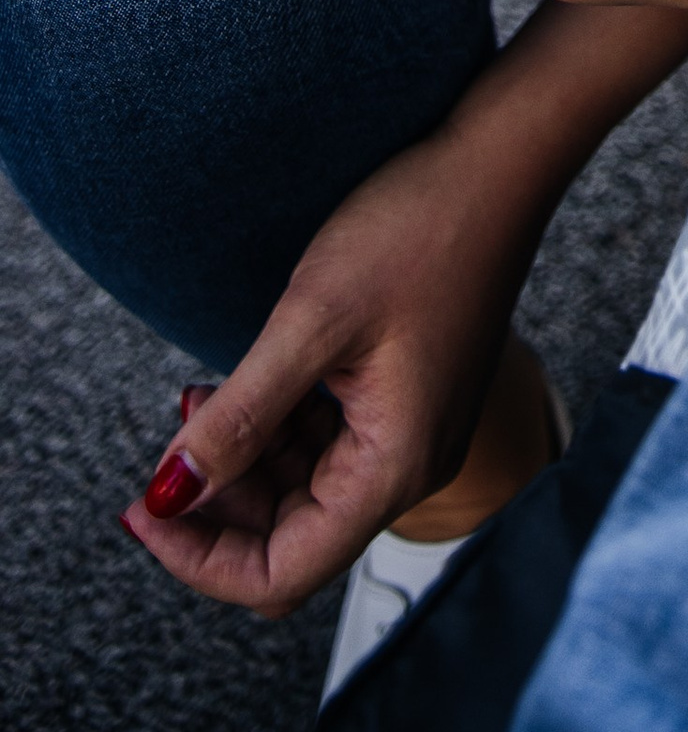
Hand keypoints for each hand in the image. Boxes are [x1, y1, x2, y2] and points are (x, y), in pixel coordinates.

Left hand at [117, 115, 545, 613]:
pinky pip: (328, 448)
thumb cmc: (420, 228)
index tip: (143, 508)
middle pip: (290, 539)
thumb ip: (238, 419)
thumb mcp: (311, 322)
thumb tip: (169, 495)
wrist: (498, 159)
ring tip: (199, 401)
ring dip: (243, 466)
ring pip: (304, 495)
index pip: (281, 572)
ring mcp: (413, 433)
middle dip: (217, 508)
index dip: (200, 557)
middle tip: (161, 453)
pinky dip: (277, 431)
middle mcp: (410, 466)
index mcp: (395, 465)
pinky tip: (244, 383)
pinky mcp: (408, 400)